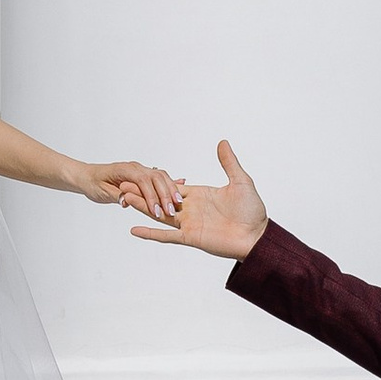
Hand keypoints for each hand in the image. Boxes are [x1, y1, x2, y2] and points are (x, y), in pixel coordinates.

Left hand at [86, 160, 184, 222]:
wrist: (88, 175)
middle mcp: (135, 167)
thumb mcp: (101, 192)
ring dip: (170, 189)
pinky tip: (181, 184)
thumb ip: (115, 195)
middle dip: (165, 194)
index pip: (143, 181)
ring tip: (178, 203)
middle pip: (156, 177)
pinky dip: (170, 182)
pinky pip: (159, 177)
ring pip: (161, 176)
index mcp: (125, 170)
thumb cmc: (93, 183)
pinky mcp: (143, 175)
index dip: (151, 197)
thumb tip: (126, 201)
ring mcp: (140, 169)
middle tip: (172, 211)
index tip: (157, 212)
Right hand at [130, 141, 269, 261]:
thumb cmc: (252, 211)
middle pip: (160, 199)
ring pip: (159, 214)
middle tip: (123, 184)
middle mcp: (190, 209)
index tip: (139, 174)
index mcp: (199, 195)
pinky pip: (166, 236)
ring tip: (124, 199)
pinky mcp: (190, 237)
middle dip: (143, 192)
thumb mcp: (240, 181)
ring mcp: (189, 224)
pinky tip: (134, 229)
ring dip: (142, 207)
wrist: (257, 236)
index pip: (172, 186)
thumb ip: (229, 163)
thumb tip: (222, 142)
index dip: (156, 181)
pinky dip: (150, 233)